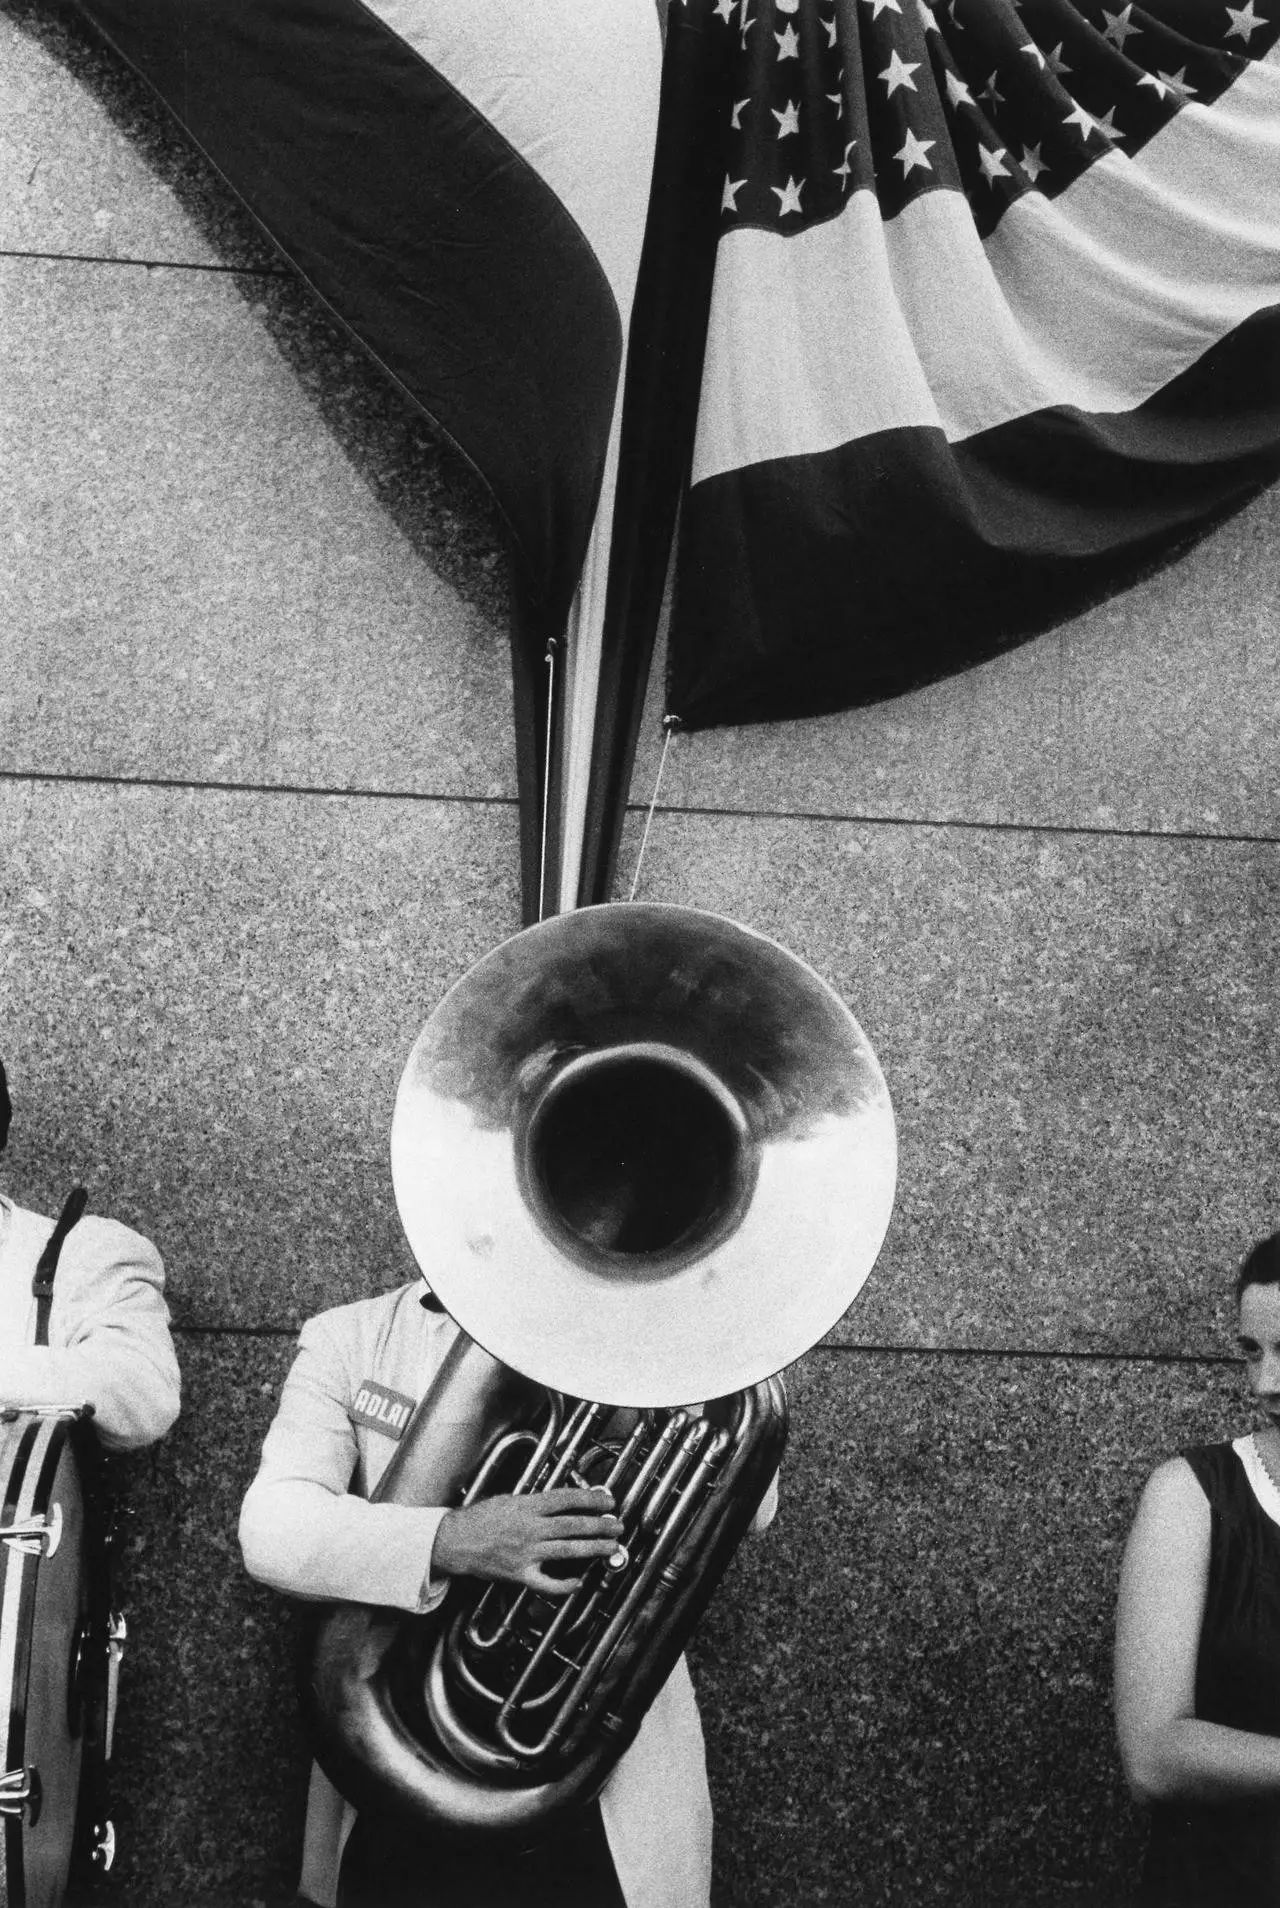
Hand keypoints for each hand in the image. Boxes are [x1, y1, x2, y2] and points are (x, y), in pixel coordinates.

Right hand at [434, 1488, 623, 1595]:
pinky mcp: (520, 1574)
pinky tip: (578, 1582)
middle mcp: (530, 1529)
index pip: (567, 1499)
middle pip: (573, 1525)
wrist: (454, 1542)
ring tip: (610, 1547)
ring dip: (593, 1549)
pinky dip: (565, 1584)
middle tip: (617, 1525)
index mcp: (527, 1506)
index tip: (607, 1500)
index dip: (591, 1499)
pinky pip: (548, 1583)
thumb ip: (534, 1502)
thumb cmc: (479, 1519)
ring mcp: (527, 1553)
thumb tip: (562, 1501)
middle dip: (600, 1525)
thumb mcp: (508, 1499)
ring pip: (568, 1550)